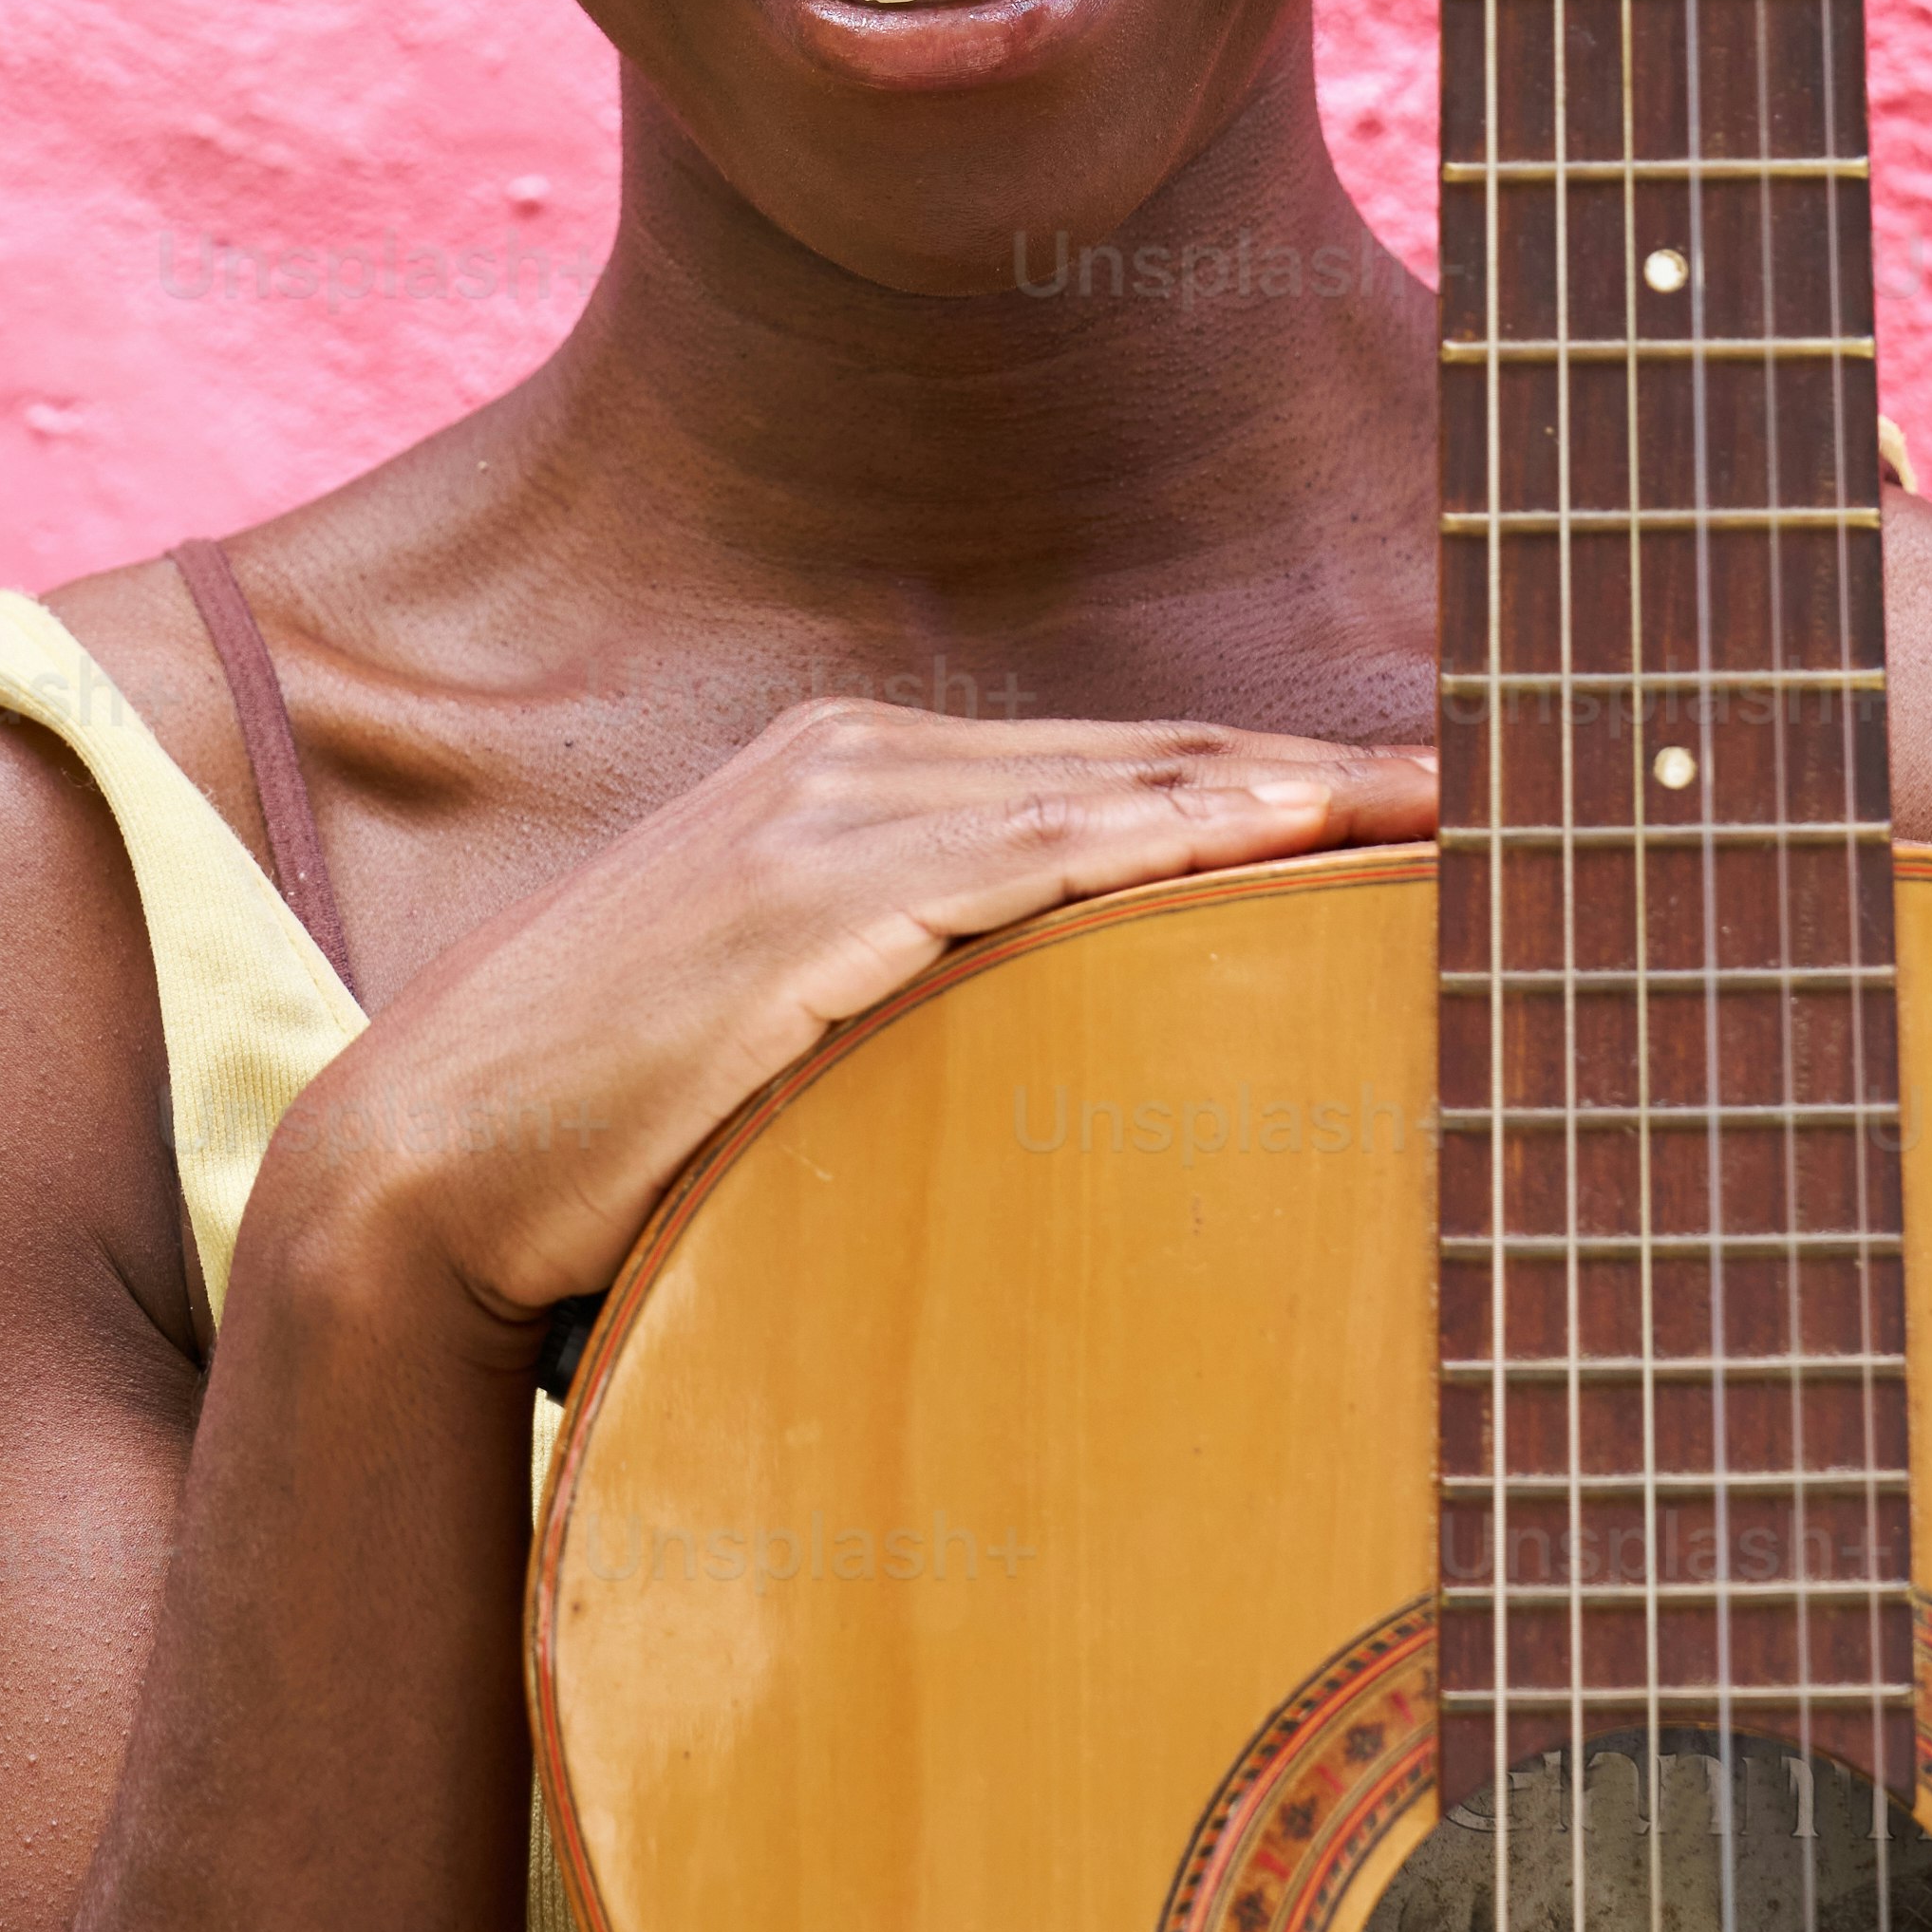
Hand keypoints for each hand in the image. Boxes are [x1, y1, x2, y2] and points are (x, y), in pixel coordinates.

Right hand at [263, 702, 1433, 1327]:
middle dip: (1329, 769)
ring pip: (1108, 794)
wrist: (420, 1172)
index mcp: (855, 770)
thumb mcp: (798, 1018)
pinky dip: (1164, 843)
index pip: (1119, 768)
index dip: (1284, 775)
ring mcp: (825, 818)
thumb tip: (1073, 1049)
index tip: (1440, 796)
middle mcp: (850, 759)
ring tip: (1446, 810)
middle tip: (1511, 790)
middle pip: (1145, 759)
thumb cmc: (613, 1121)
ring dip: (1286, 795)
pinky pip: (1022, 864)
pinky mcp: (804, 903)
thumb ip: (927, 985)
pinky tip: (1278, 843)